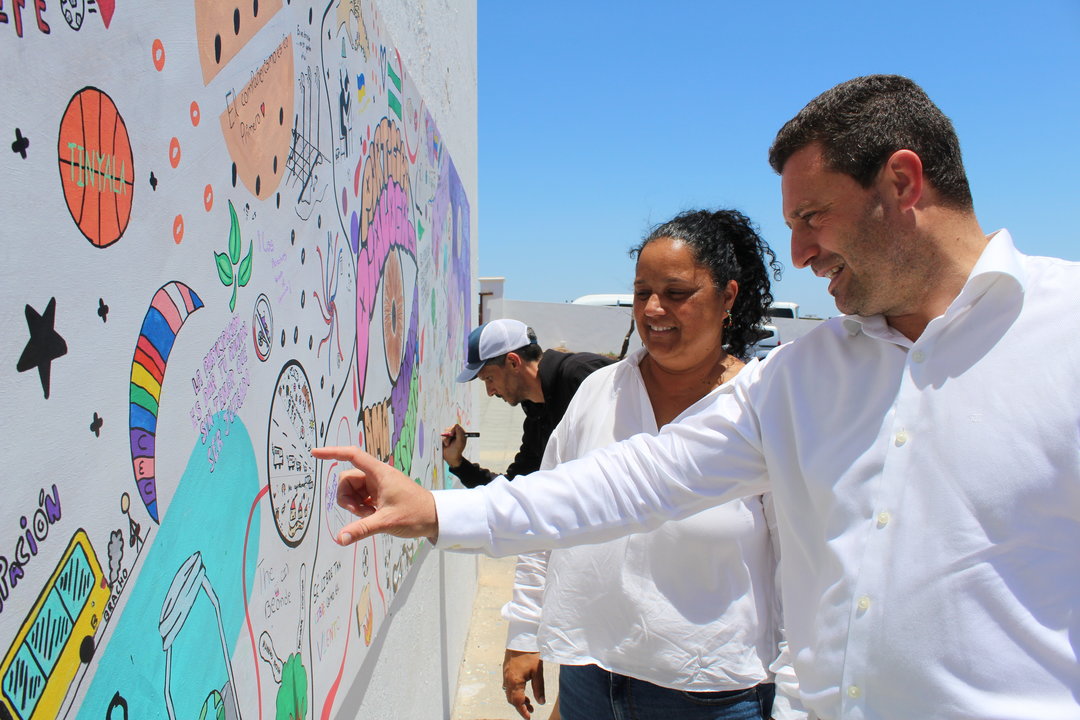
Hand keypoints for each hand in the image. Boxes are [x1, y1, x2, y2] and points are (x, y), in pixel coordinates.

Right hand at [312, 445, 438, 543]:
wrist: (435, 517)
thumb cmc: (415, 514)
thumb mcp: (386, 522)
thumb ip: (361, 529)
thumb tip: (339, 539)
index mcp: (379, 473)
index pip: (352, 455)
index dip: (332, 452)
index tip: (315, 453)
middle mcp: (376, 476)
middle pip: (346, 479)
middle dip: (347, 498)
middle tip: (362, 513)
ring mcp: (377, 485)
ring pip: (352, 490)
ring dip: (354, 505)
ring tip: (370, 516)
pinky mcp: (378, 494)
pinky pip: (359, 498)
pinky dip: (361, 508)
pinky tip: (373, 516)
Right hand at [441, 423, 466, 466]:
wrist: (451, 457)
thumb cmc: (457, 450)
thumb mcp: (460, 442)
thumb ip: (459, 434)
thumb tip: (456, 425)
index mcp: (460, 433)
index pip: (456, 426)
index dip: (453, 430)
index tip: (451, 435)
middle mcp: (455, 433)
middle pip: (449, 429)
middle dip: (448, 436)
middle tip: (449, 442)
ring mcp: (449, 435)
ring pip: (444, 433)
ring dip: (446, 439)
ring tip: (448, 445)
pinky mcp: (444, 438)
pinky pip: (441, 437)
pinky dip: (442, 441)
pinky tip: (445, 445)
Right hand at [502, 649, 545, 719]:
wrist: (522, 637)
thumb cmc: (531, 653)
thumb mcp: (538, 671)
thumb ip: (539, 688)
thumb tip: (541, 702)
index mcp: (515, 682)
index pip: (517, 702)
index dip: (523, 711)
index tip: (529, 717)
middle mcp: (508, 680)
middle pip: (512, 699)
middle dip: (521, 706)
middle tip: (531, 710)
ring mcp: (506, 674)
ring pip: (510, 693)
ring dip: (518, 699)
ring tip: (529, 701)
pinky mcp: (506, 670)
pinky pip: (508, 686)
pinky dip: (515, 691)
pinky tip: (523, 690)